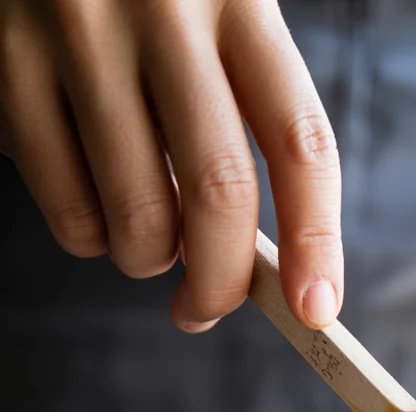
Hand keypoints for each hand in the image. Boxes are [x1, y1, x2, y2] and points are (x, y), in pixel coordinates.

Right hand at [0, 0, 341, 330]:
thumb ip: (237, 120)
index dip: (316, 242)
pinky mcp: (8, 62)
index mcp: (239, 1)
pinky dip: (88, 235)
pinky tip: (93, 201)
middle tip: (205, 308)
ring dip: (147, 259)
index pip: (301, 144)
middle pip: (219, 193)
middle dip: (222, 282)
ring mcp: (79, 33)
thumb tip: (239, 258)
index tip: (315, 307)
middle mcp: (165, 10)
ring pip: (138, 216)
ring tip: (143, 239)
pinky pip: (67, 207)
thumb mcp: (212, 21)